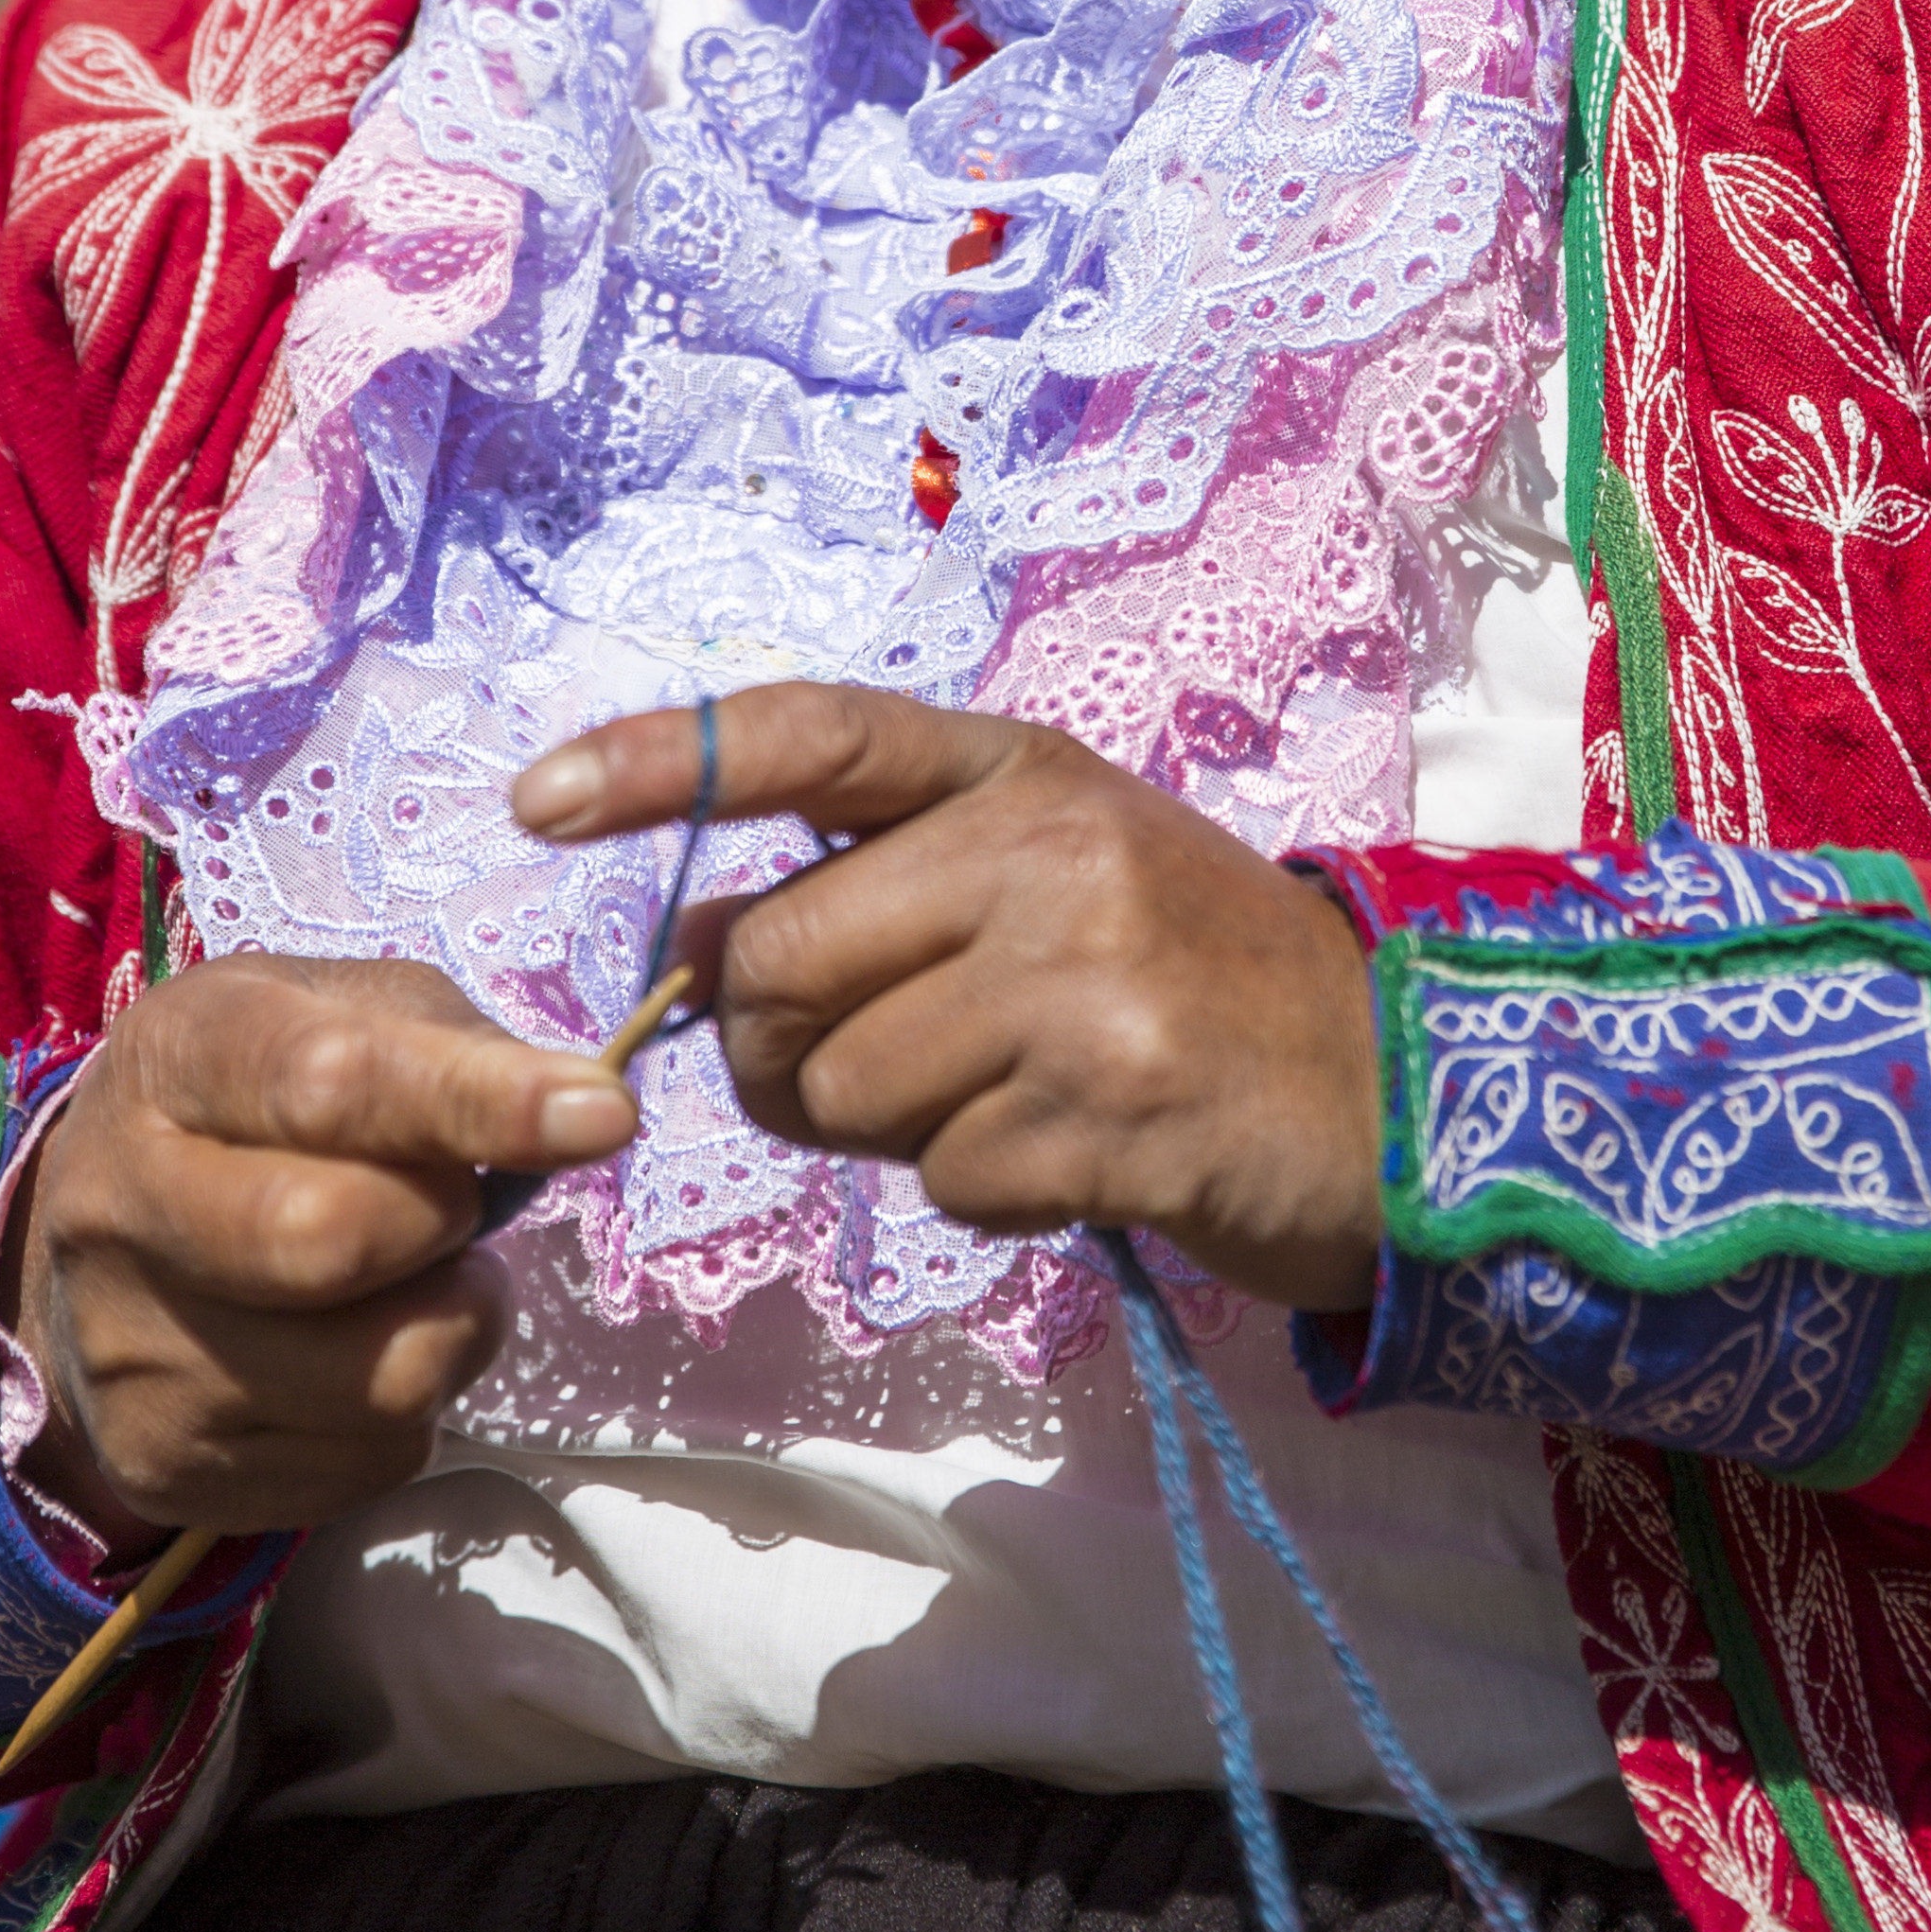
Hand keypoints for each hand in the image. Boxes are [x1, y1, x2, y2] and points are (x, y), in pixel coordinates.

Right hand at [10, 952, 638, 1546]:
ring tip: (411, 1282)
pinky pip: (371, 1461)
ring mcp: (134, 1350)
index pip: (329, 1081)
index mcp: (172, 1060)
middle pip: (333, 1240)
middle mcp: (122, 1204)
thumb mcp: (336, 1017)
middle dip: (444, 1224)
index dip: (477, 1103)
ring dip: (452, 1326)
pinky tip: (361, 1353)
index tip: (602, 1115)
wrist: (96, 1248)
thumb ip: (451, 1046)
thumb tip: (583, 1111)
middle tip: (451, 1205)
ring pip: (382, 1378)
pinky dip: (412, 1409)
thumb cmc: (259, 1107)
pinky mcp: (168, 1463)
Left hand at [512, 689, 1383, 1312]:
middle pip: (780, 960)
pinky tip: (1076, 1158)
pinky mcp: (1113, 1113)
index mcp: (1022, 770)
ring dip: (893, 1130)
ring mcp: (1085, 980)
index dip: (661, 762)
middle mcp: (1049, 851)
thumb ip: (883, 885)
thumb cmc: (1192, 979)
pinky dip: (984, 1195)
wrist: (1398, 1086)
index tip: (532, 804)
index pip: (808, 736)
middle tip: (868, 1068)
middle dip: (778, 1041)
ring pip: (841, 1088)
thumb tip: (692, 940)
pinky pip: (941, 1180)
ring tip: (1013, 1103)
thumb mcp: (1050, 879)